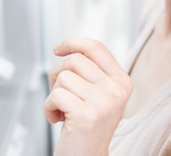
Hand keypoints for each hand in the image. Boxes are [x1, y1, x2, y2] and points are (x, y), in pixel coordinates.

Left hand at [44, 38, 132, 155]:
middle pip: (75, 59)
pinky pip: (55, 95)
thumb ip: (92, 72)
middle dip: (57, 74)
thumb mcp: (98, 95)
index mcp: (123, 81)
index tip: (58, 49)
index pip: (96, 47)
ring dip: (54, 94)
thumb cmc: (87, 127)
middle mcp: (117, 90)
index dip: (73, 42)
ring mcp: (103, 102)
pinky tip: (57, 120)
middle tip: (59, 94)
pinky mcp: (86, 115)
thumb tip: (69, 48)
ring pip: (63, 77)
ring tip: (62, 111)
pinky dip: (48, 108)